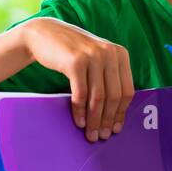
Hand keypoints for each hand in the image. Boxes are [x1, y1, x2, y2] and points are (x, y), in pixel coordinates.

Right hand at [17, 16, 134, 140]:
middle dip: (107, 120)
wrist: (45, 34)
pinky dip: (80, 111)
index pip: (126, 90)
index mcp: (120, 54)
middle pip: (113, 96)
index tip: (115, 128)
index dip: (121, 112)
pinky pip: (81, 94)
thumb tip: (114, 114)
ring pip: (98, 97)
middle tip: (101, 136)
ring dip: (94, 120)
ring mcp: (93, 56)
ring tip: (90, 134)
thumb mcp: (97, 59)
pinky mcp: (75, 61)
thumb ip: (108, 78)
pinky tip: (79, 122)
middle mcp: (110, 54)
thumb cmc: (72, 53)